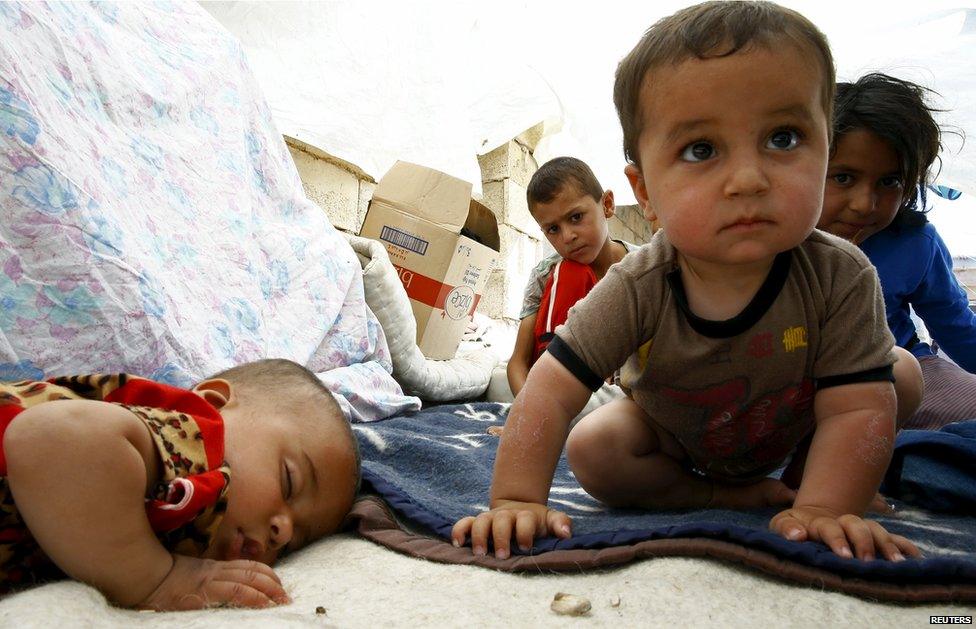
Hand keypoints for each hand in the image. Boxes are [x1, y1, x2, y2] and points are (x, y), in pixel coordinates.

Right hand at [139, 554, 290, 609]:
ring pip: (249, 579)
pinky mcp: (206, 590)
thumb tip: (220, 587)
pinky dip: (253, 597)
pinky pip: (235, 591)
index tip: (279, 585)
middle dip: (274, 584)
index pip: (248, 566)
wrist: (145, 576)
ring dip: (270, 590)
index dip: (267, 574)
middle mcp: (217, 570)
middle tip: (287, 597)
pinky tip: (264, 604)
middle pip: (254, 571)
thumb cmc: (162, 579)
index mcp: (214, 567)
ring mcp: (213, 579)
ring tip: (282, 601)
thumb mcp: (188, 576)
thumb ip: (205, 578)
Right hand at [451, 501, 571, 559]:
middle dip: (500, 537)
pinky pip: (464, 522)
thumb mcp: (551, 519)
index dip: (525, 532)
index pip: (525, 520)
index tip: (526, 547)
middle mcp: (506, 515)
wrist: (519, 507)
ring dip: (478, 536)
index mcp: (525, 516)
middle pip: (501, 520)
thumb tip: (566, 533)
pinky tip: (457, 544)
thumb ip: (560, 523)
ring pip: (480, 521)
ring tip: (479, 554)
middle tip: (502, 556)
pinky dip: (458, 530)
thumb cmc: (536, 521)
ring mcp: (490, 518)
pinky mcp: (477, 523)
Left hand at [770, 505, 920, 561]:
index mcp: (822, 522)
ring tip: (898, 564)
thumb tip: (797, 535)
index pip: (831, 528)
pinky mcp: (874, 538)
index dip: (837, 540)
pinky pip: (895, 540)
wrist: (813, 518)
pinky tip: (918, 559)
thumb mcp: (783, 524)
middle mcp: (845, 523)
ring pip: (878, 531)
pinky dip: (907, 548)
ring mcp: (861, 530)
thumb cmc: (796, 526)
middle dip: (864, 542)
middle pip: (858, 526)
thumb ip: (786, 528)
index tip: (844, 556)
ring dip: (888, 546)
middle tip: (867, 563)